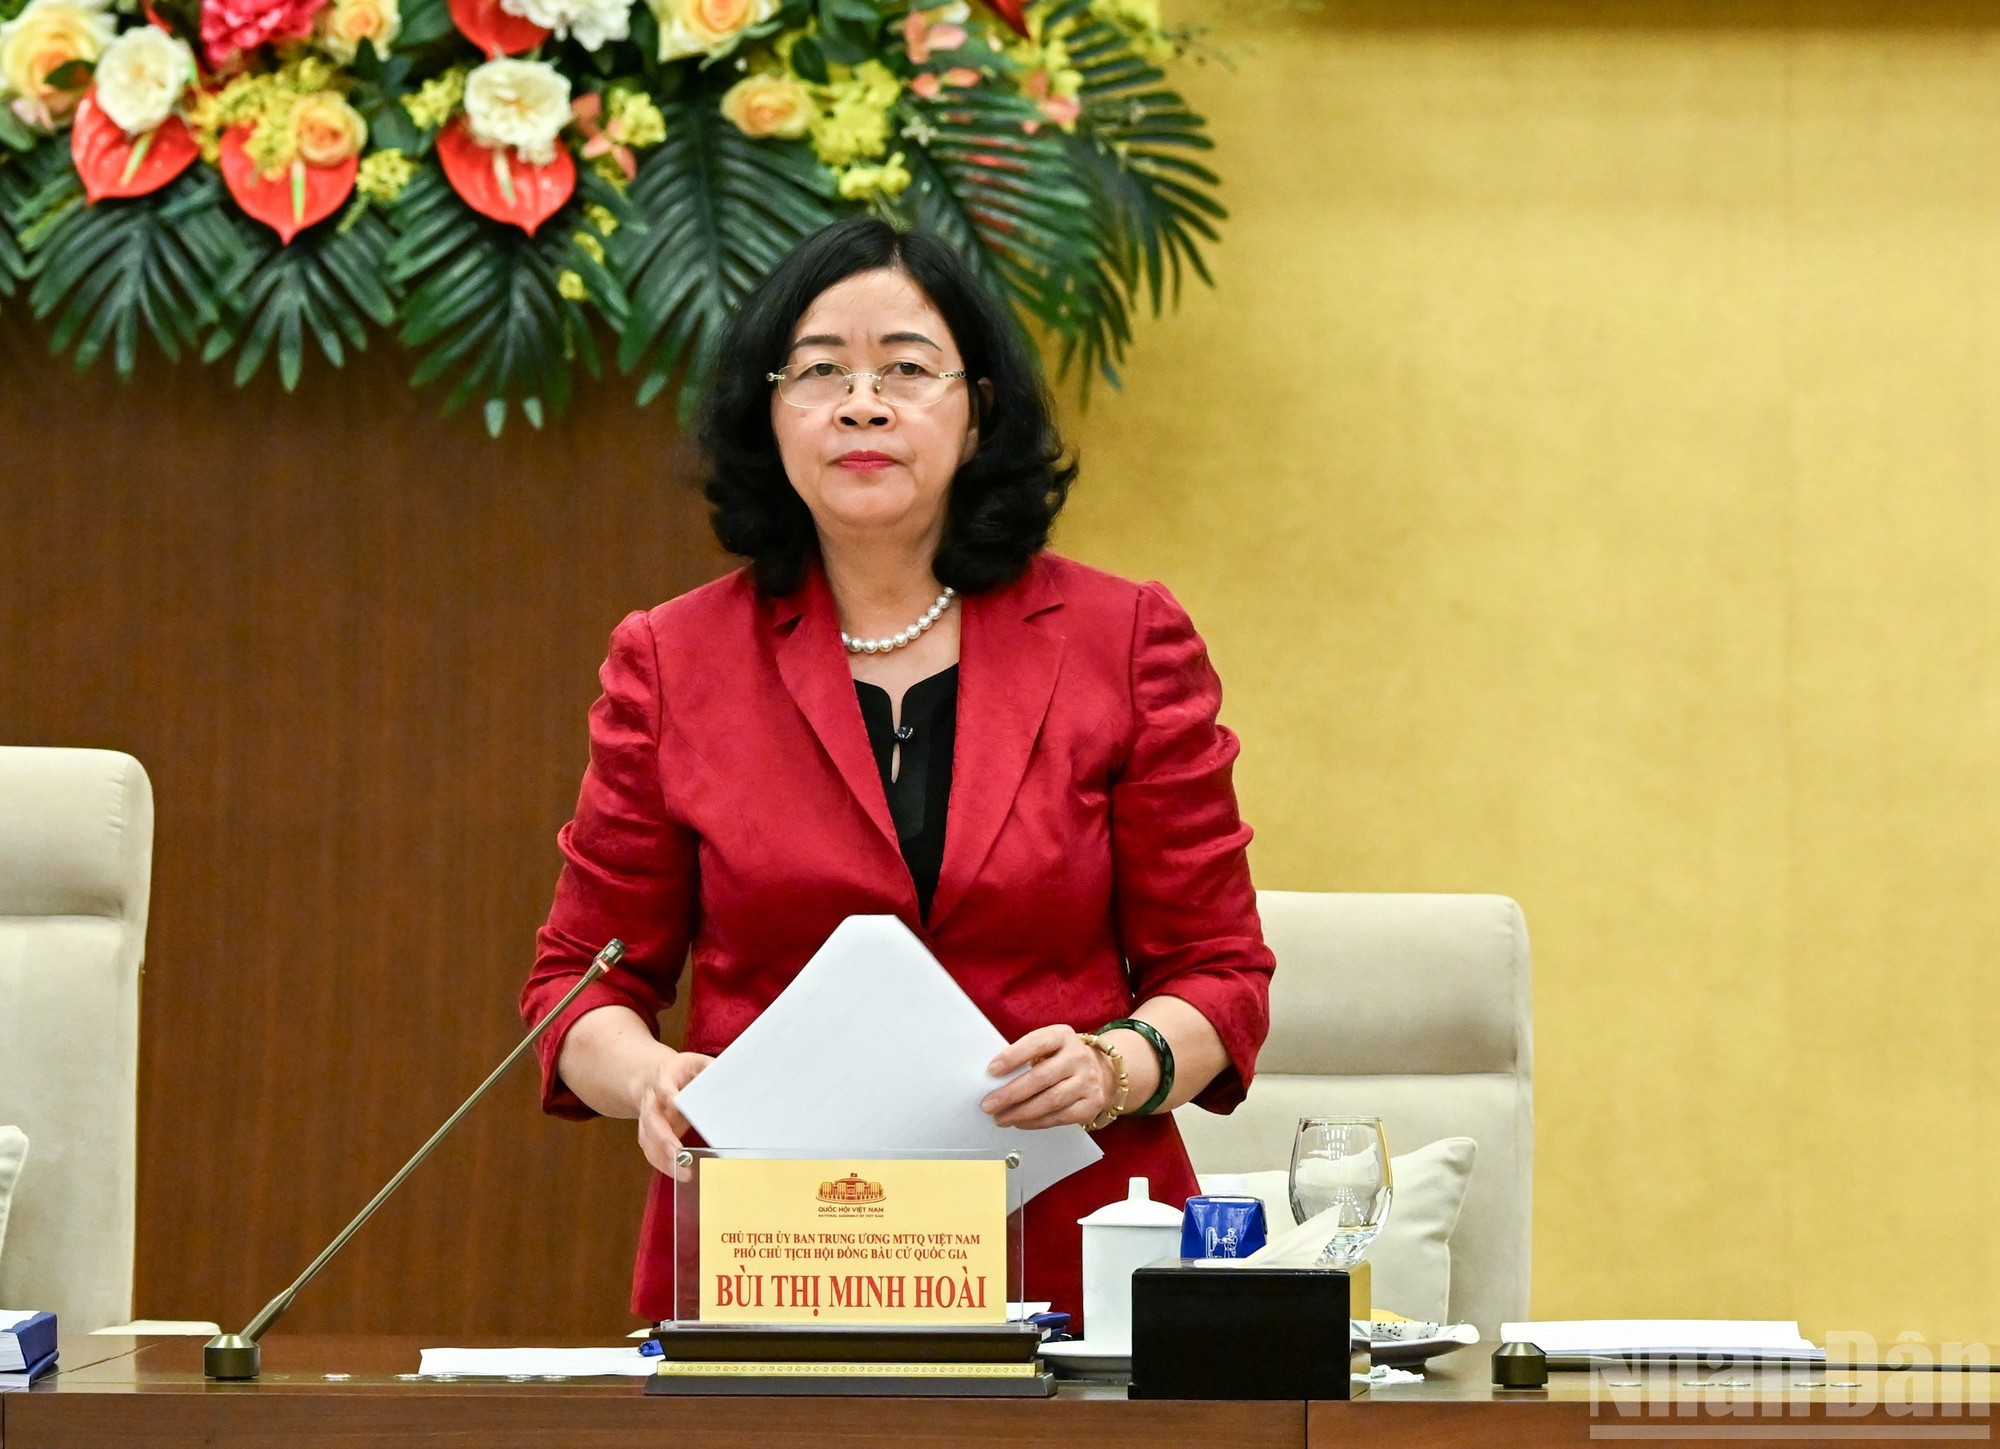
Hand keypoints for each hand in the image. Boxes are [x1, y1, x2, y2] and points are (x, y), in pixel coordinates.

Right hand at [634, 1049, 714, 1177]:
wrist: (650, 1076)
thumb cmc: (680, 1071)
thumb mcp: (697, 1063)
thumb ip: (711, 1070)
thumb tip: (733, 1080)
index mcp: (664, 1076)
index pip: (662, 1084)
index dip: (667, 1093)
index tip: (674, 1104)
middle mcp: (651, 1099)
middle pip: (651, 1118)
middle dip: (663, 1137)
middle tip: (678, 1152)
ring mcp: (647, 1117)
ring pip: (648, 1138)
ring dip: (662, 1156)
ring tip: (682, 1171)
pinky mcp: (648, 1133)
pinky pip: (650, 1150)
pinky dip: (661, 1163)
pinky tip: (676, 1173)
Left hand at [980, 1026, 1115, 1129]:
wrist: (1102, 1072)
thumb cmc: (1063, 1059)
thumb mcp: (1049, 1047)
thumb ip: (1026, 1057)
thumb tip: (994, 1080)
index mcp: (1062, 1036)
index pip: (1036, 1043)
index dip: (1012, 1057)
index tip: (991, 1070)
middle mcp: (1078, 1056)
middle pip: (1041, 1077)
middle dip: (1011, 1094)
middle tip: (989, 1104)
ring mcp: (1087, 1081)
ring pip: (1050, 1101)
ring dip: (1020, 1112)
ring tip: (1000, 1117)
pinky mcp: (1091, 1104)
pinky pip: (1059, 1117)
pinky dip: (1036, 1122)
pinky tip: (1020, 1122)